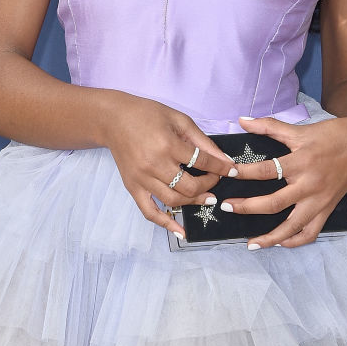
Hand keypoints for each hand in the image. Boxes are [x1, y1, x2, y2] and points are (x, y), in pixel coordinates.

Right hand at [102, 93, 237, 237]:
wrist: (114, 119)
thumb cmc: (148, 114)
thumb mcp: (178, 119)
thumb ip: (201, 140)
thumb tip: (223, 158)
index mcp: (167, 145)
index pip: (201, 162)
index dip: (220, 167)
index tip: (232, 170)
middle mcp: (155, 165)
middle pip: (189, 187)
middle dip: (208, 186)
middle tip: (216, 181)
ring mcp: (142, 179)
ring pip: (173, 201)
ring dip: (193, 203)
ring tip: (206, 198)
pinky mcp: (132, 187)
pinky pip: (149, 212)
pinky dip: (165, 224)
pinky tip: (181, 231)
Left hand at [223, 112, 346, 248]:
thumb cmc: (331, 134)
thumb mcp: (300, 129)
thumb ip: (269, 126)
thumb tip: (242, 120)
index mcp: (301, 162)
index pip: (267, 171)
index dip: (245, 173)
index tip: (228, 173)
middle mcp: (309, 185)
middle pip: (274, 204)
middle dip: (247, 207)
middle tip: (226, 207)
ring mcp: (319, 201)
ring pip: (292, 227)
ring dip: (270, 237)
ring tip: (250, 243)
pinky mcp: (328, 209)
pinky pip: (311, 232)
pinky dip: (295, 240)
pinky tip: (280, 242)